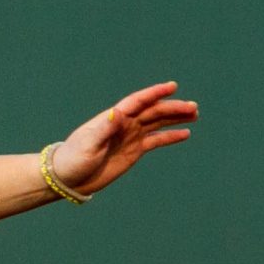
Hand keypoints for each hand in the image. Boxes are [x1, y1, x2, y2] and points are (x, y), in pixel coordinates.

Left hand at [48, 82, 197, 196]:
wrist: (68, 177)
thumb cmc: (74, 158)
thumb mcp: (88, 144)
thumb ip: (104, 128)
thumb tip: (118, 112)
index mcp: (113, 118)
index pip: (138, 101)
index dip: (154, 93)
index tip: (172, 87)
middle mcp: (125, 123)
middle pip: (153, 111)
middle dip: (173, 108)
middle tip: (193, 107)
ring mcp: (130, 136)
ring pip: (158, 123)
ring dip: (175, 118)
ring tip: (195, 114)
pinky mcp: (134, 150)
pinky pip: (156, 141)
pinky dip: (170, 136)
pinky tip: (185, 133)